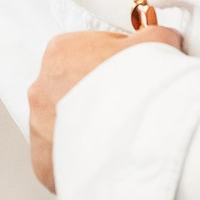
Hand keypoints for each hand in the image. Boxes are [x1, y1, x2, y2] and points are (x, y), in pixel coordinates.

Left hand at [26, 23, 182, 192]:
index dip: (113, 65)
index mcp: (61, 52)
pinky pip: (61, 159)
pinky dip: (80, 160)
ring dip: (87, 129)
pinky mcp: (44, 163)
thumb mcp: (155, 44)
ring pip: (64, 126)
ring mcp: (39, 127)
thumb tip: (160, 37)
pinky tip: (106, 158)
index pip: (85, 53)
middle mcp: (41, 87)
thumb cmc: (140, 87)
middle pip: (71, 90)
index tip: (130, 77)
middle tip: (125, 108)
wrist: (138, 136)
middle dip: (95, 98)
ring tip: (118, 137)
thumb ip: (153, 36)